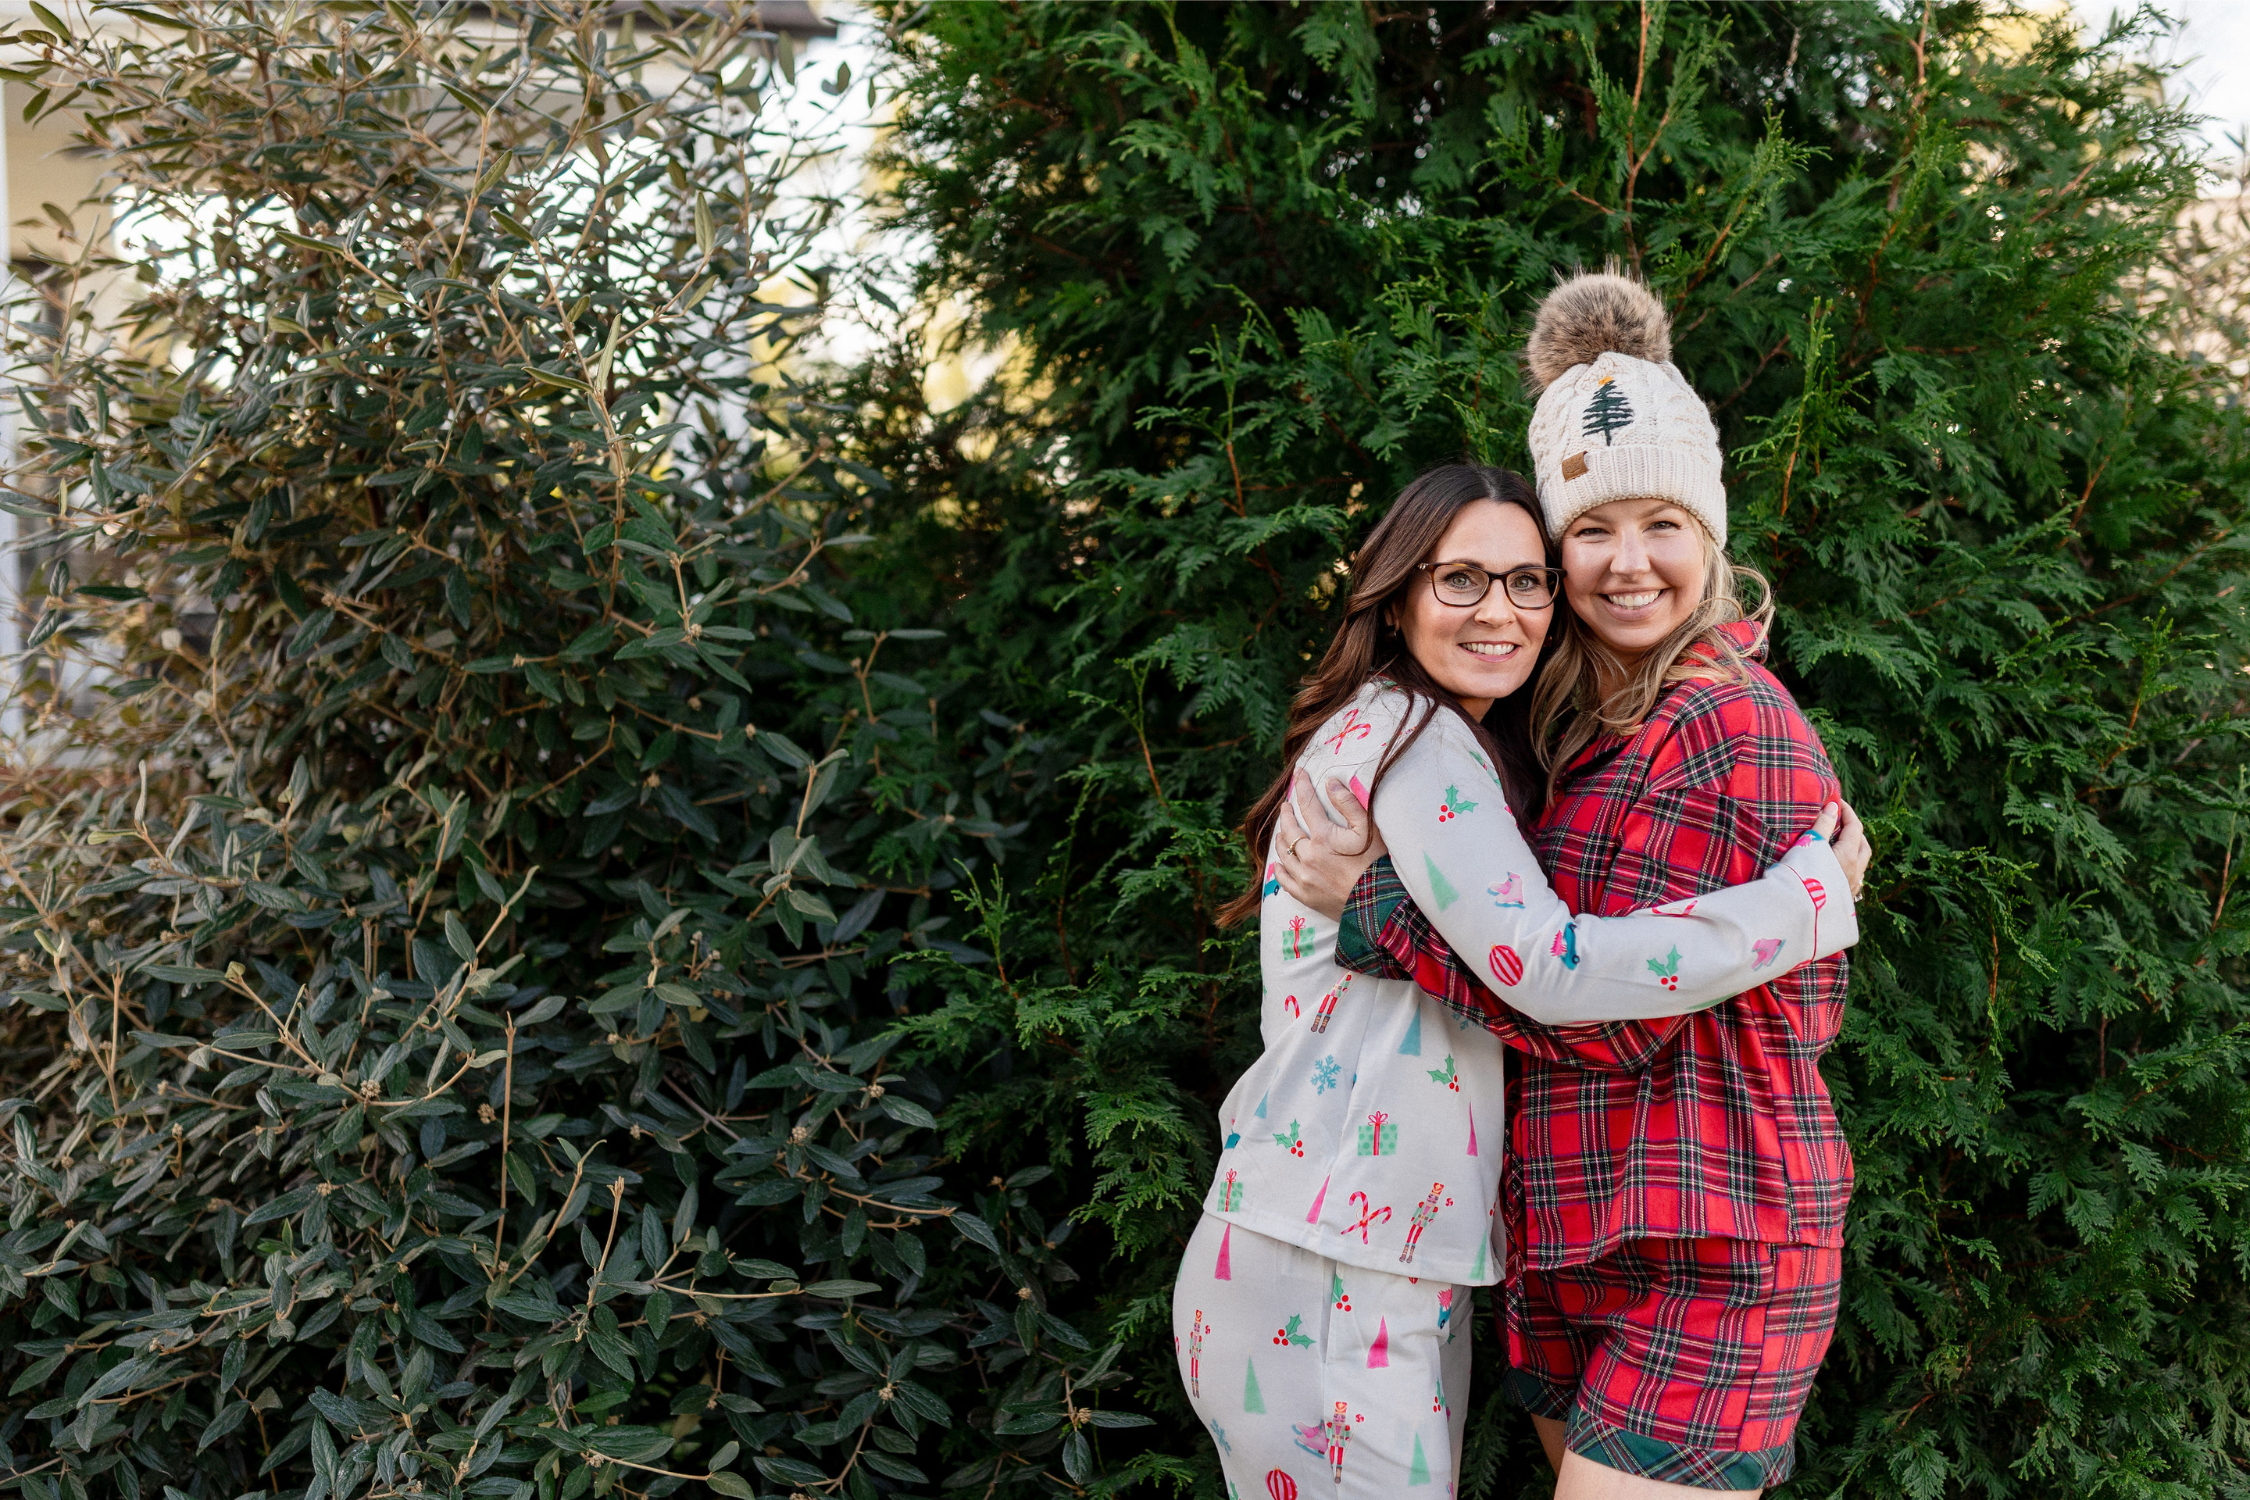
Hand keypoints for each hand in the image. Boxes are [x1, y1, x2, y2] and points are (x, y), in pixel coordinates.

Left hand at [1275, 770, 1386, 921]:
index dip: (1302, 785)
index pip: (1307, 804)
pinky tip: (1278, 863)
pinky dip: (1279, 868)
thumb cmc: (1376, 864)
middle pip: (1289, 829)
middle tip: (1286, 805)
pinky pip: (1283, 879)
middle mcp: (1308, 856)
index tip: (1298, 772)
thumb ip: (1349, 804)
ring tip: (1282, 830)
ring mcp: (1304, 877)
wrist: (1378, 905)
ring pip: (1283, 853)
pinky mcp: (1305, 896)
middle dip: (1286, 813)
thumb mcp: (1368, 830)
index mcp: (1323, 837)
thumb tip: (1330, 782)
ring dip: (1281, 838)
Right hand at [1808, 799, 1870, 900]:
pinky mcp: (1842, 900)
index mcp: (1847, 856)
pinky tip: (1837, 870)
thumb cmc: (1800, 876)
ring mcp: (1849, 888)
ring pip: (1861, 865)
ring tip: (1841, 845)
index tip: (1836, 801)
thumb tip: (1833, 806)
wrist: (1797, 913)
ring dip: (1855, 851)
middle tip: (1843, 822)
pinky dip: (1850, 868)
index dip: (1847, 812)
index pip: (1854, 827)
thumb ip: (1823, 825)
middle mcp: (1854, 872)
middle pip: (1864, 847)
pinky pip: (1854, 880)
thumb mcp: (1810, 845)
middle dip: (1856, 832)